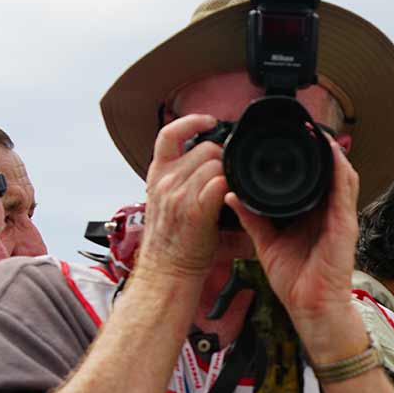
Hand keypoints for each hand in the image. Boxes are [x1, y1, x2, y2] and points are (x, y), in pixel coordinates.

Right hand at [137, 114, 229, 290]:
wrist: (167, 271)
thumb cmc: (175, 241)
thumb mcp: (169, 202)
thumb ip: (186, 181)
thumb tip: (213, 168)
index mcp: (158, 175)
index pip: (168, 134)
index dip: (191, 122)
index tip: (208, 121)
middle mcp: (165, 180)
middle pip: (205, 149)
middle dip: (224, 158)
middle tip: (231, 177)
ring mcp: (178, 194)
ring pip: (215, 164)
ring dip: (231, 174)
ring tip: (232, 193)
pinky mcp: (194, 210)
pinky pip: (220, 184)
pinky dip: (232, 188)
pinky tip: (235, 198)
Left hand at [225, 136, 365, 360]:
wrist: (311, 307)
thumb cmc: (295, 281)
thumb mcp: (266, 242)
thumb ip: (252, 217)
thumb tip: (231, 195)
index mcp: (311, 216)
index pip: (310, 180)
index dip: (304, 158)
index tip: (287, 138)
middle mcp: (328, 213)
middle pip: (328, 172)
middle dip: (319, 147)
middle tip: (304, 125)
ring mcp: (340, 217)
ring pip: (341, 174)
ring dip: (331, 151)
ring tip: (317, 130)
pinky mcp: (346, 224)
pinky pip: (345, 189)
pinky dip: (339, 168)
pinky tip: (330, 150)